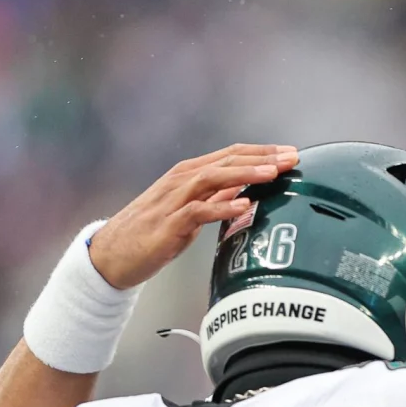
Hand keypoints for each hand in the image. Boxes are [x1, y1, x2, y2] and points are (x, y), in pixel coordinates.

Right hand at [88, 143, 299, 288]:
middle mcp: (182, 181)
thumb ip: (213, 197)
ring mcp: (174, 200)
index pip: (230, 155)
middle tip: (292, 158)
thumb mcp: (188, 210)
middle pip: (227, 161)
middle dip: (262, 158)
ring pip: (214, 178)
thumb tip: (242, 190)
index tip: (289, 153)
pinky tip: (244, 207)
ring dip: (246, 174)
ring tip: (273, 174)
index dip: (261, 152)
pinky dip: (223, 208)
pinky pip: (199, 211)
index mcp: (188, 174)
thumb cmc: (151, 232)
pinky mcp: (169, 224)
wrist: (113, 254)